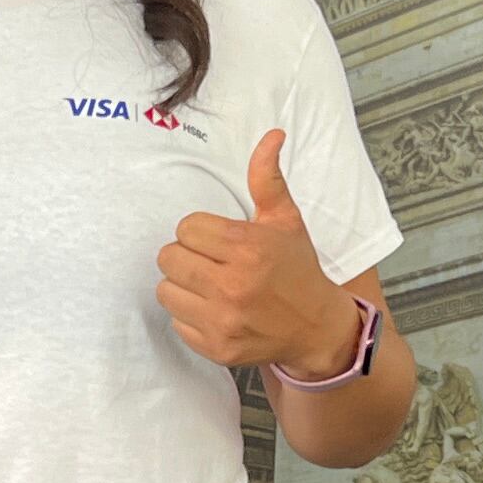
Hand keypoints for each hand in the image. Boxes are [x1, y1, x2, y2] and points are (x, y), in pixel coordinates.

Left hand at [157, 132, 357, 371]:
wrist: (316, 327)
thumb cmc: (296, 269)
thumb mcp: (285, 220)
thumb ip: (268, 179)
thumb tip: (272, 135)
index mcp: (247, 248)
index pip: (186, 228)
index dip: (199, 231)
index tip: (218, 241)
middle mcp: (233, 285)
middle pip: (168, 258)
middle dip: (187, 256)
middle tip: (210, 262)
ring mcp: (223, 320)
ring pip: (166, 290)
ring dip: (182, 285)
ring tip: (208, 285)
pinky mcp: (216, 348)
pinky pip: (176, 322)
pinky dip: (190, 315)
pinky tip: (214, 310)